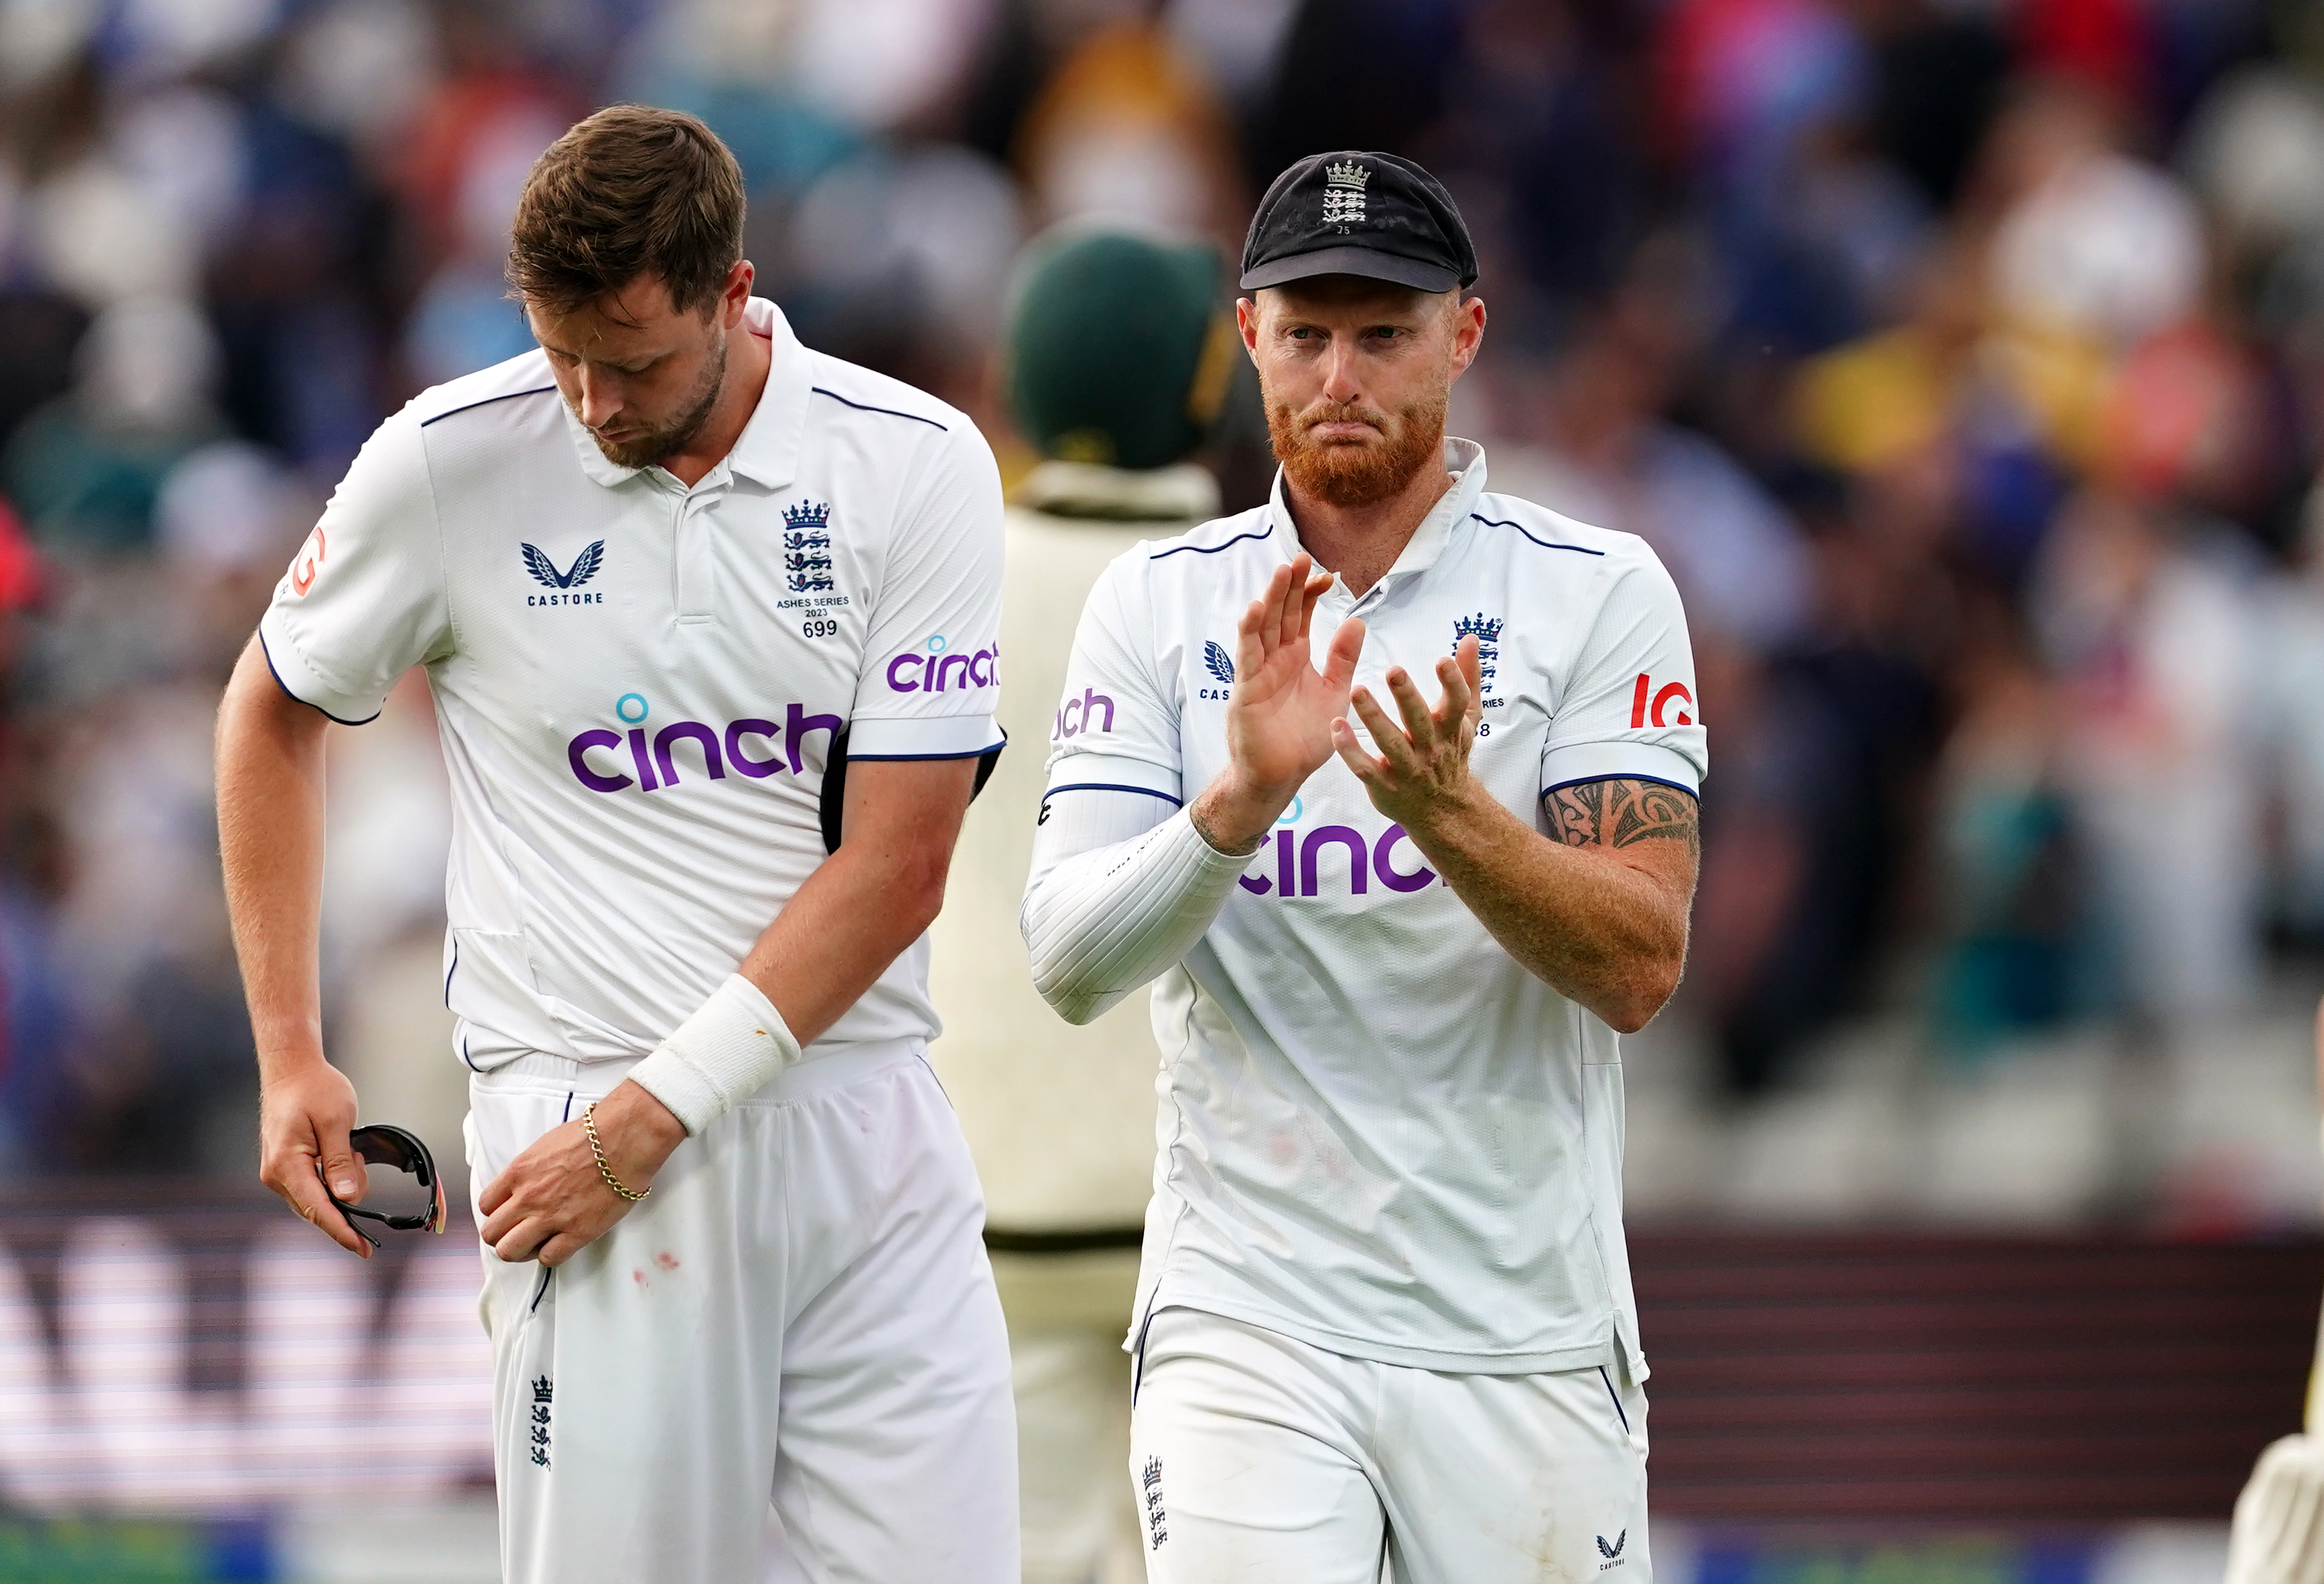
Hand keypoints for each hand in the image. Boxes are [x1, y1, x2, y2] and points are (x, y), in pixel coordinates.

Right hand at [259, 1059, 370, 1257]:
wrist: (291, 1070)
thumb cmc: (315, 1089)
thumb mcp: (336, 1121)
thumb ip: (340, 1162)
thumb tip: (346, 1199)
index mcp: (286, 1166)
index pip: (318, 1209)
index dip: (342, 1232)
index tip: (362, 1249)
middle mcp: (277, 1176)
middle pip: (319, 1209)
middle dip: (347, 1197)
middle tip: (357, 1158)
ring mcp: (278, 1174)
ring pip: (318, 1200)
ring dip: (340, 1186)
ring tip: (348, 1150)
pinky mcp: (285, 1169)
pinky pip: (313, 1188)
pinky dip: (332, 1181)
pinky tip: (341, 1156)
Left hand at [478, 1079, 685, 1266]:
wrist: (624, 1142)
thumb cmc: (593, 1136)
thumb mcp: (546, 1145)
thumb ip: (528, 1170)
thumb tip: (525, 1184)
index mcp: (519, 1173)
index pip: (486, 1206)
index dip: (497, 1212)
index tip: (509, 1213)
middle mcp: (528, 1198)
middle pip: (491, 1234)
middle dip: (503, 1236)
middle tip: (519, 1232)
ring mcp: (550, 1217)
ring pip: (510, 1252)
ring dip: (521, 1250)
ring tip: (537, 1243)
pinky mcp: (576, 1233)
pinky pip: (548, 1258)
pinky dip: (551, 1255)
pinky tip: (561, 1243)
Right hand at [1196, 553, 1364, 851]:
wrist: (1282, 775)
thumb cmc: (1305, 738)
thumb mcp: (1335, 692)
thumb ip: (1344, 659)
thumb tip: (1358, 620)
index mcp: (1297, 657)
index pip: (1302, 615)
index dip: (1311, 594)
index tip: (1327, 575)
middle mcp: (1275, 659)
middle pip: (1282, 614)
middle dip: (1290, 586)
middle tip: (1301, 558)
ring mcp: (1258, 671)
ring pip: (1263, 628)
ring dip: (1270, 600)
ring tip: (1281, 573)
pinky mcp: (1245, 689)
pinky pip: (1247, 656)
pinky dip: (1249, 632)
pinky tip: (1254, 610)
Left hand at [1332, 635, 1484, 830]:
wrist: (1443, 810)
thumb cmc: (1450, 753)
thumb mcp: (1466, 719)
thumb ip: (1468, 678)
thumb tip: (1471, 639)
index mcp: (1450, 728)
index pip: (1457, 703)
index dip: (1453, 682)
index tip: (1442, 660)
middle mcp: (1430, 748)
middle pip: (1419, 720)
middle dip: (1408, 696)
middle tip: (1394, 670)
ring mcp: (1406, 768)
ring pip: (1390, 743)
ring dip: (1373, 717)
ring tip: (1357, 690)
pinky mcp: (1384, 785)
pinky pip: (1365, 768)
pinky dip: (1350, 750)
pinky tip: (1336, 727)